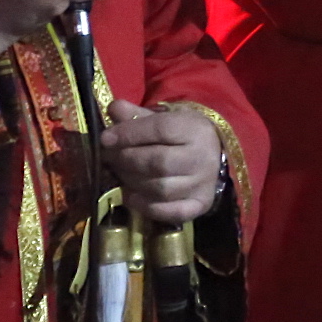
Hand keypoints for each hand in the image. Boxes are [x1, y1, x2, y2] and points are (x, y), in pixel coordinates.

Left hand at [101, 101, 226, 223]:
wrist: (215, 155)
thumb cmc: (183, 135)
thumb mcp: (164, 118)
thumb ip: (136, 115)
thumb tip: (113, 109)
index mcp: (195, 130)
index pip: (160, 130)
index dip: (129, 134)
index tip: (106, 139)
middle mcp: (202, 158)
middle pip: (158, 162)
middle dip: (126, 160)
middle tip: (109, 157)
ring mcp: (203, 184)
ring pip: (161, 189)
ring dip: (132, 182)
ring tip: (120, 174)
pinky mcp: (200, 205)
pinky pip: (170, 212)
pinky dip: (145, 207)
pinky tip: (131, 196)